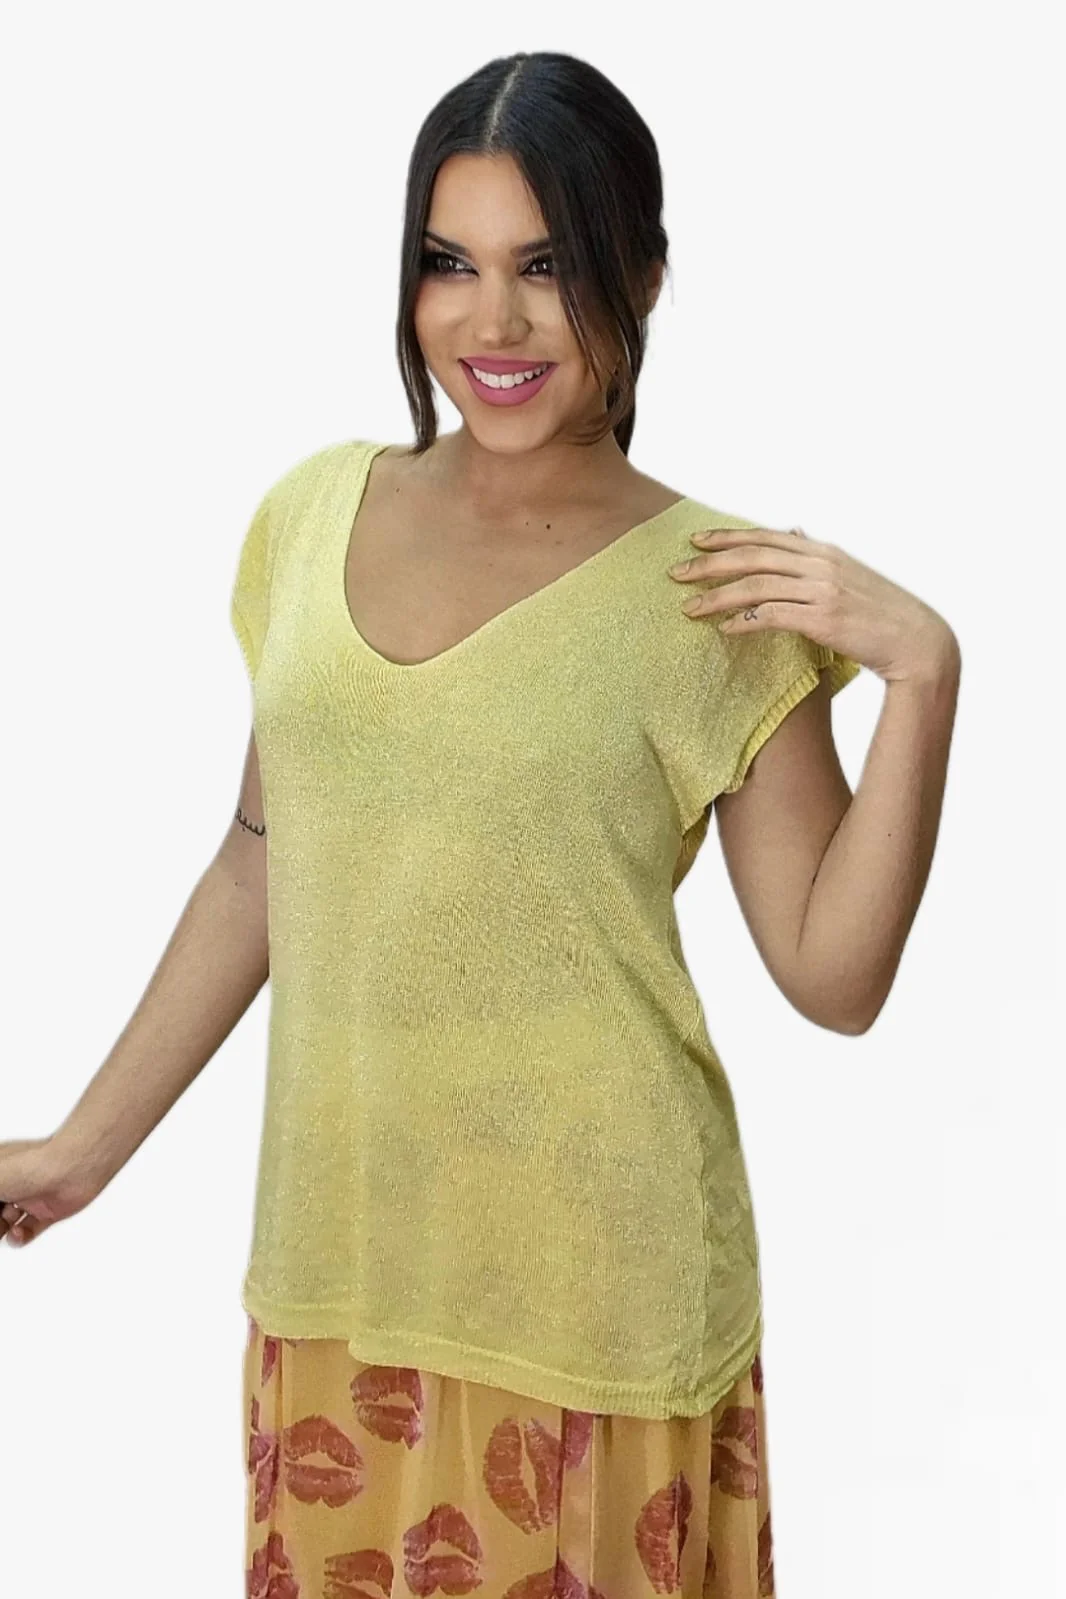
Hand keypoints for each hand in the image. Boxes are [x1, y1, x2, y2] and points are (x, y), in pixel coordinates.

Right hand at [0, 1135, 101, 1248]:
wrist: (74, 1168)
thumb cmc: (31, 1165)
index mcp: (0, 1168)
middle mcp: (14, 1182)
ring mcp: (30, 1196)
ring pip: (6, 1221)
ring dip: (2, 1230)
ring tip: (5, 1227)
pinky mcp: (48, 1211)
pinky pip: (28, 1230)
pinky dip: (19, 1237)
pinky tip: (17, 1233)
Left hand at [668, 524, 958, 684]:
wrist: (919, 642)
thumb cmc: (882, 614)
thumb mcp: (850, 574)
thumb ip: (816, 555)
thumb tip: (793, 532)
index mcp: (824, 552)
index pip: (766, 537)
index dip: (728, 536)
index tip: (695, 540)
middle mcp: (821, 564)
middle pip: (753, 556)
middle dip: (709, 564)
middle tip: (675, 574)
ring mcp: (823, 591)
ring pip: (756, 585)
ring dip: (717, 596)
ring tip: (688, 608)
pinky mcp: (823, 620)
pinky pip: (772, 616)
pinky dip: (743, 621)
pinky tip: (722, 630)